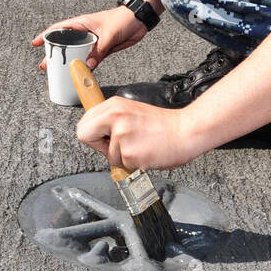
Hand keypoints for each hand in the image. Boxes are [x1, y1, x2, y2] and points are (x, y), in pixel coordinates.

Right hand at [31, 5, 146, 71]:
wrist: (139, 20)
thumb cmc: (123, 19)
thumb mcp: (109, 35)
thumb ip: (98, 50)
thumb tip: (87, 65)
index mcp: (82, 23)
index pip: (59, 29)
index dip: (46, 36)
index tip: (35, 43)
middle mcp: (85, 32)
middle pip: (65, 44)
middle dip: (54, 54)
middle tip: (44, 65)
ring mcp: (93, 41)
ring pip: (76, 53)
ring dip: (68, 62)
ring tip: (57, 72)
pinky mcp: (102, 49)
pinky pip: (90, 59)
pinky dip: (83, 66)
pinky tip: (78, 73)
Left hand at [76, 97, 197, 169]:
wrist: (186, 131)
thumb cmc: (163, 125)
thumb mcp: (131, 111)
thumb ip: (111, 119)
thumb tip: (94, 131)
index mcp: (114, 105)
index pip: (84, 122)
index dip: (92, 133)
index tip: (101, 137)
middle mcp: (115, 118)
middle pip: (84, 135)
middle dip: (99, 145)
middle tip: (117, 144)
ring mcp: (122, 136)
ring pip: (108, 156)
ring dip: (123, 156)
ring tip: (141, 146)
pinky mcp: (130, 154)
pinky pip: (123, 166)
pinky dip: (134, 163)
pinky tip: (146, 152)